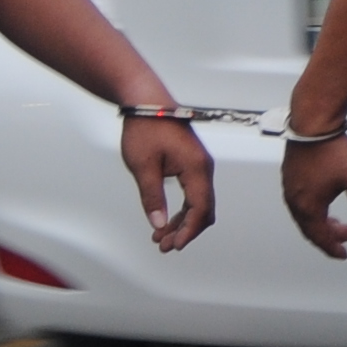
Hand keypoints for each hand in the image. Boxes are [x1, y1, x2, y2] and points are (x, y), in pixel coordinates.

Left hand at [121, 113, 214, 252]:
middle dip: (185, 230)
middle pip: (204, 209)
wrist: (146, 101)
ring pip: (198, 203)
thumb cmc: (145, 129)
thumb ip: (152, 197)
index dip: (188, 231)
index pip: (201, 209)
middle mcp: (203, 167)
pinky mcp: (191, 163)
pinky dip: (181, 208)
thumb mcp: (143, 167)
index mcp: (196, 168)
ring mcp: (199, 165)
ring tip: (159, 237)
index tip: (173, 245)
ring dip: (182, 222)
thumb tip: (158, 224)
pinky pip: (192, 192)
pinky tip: (164, 219)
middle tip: (163, 245)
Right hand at [281, 135, 346, 259]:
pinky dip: (312, 208)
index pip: (320, 237)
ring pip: (303, 214)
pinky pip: (298, 201)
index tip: (344, 253)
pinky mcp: (290, 173)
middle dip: (328, 235)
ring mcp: (290, 186)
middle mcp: (294, 200)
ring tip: (336, 220)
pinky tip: (324, 199)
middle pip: (310, 228)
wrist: (313, 120)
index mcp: (308, 206)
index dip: (333, 248)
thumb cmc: (332, 149)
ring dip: (320, 221)